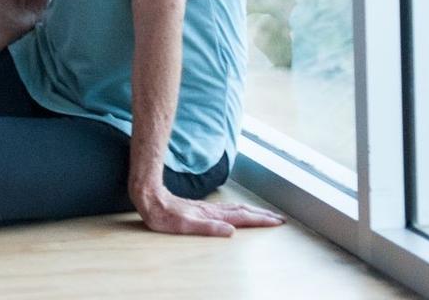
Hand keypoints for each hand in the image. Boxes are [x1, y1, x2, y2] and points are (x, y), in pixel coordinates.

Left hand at [134, 187, 284, 237]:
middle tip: (279, 218)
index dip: (260, 220)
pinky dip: (239, 210)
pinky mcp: (200, 208)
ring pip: (235, 209)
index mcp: (212, 215)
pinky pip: (226, 209)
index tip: (277, 221)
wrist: (149, 197)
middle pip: (243, 211)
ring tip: (265, 214)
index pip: (242, 218)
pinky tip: (238, 212)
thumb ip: (208, 228)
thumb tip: (231, 231)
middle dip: (262, 215)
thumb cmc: (164, 215)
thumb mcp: (184, 225)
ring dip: (252, 211)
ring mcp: (207, 208)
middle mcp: (212, 211)